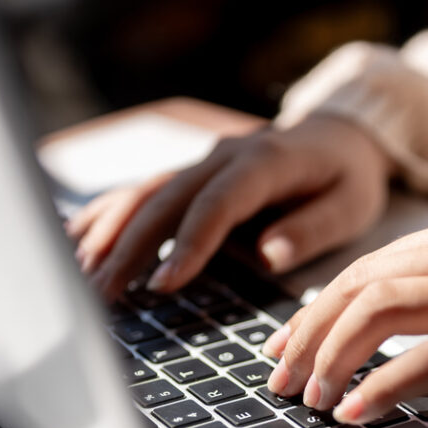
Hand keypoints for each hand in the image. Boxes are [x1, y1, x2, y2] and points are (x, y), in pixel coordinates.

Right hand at [65, 114, 393, 299]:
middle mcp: (223, 156)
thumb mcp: (352, 204)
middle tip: (99, 292)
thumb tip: (270, 253)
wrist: (340, 135)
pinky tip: (74, 239)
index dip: (188, 243)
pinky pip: (142, 191)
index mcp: (265, 162)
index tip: (164, 283)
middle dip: (128, 247)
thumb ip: (314, 227)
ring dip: (108, 234)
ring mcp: (201, 161)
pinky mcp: (191, 174)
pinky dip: (107, 214)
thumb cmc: (348, 177)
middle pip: (166, 200)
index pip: (218, 203)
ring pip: (144, 194)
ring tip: (79, 276)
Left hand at [261, 209, 427, 422]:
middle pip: (363, 284)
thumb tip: (383, 329)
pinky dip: (380, 385)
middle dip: (307, 334)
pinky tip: (356, 411)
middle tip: (278, 377)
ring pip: (382, 310)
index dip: (318, 307)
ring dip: (331, 357)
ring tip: (309, 398)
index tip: (288, 344)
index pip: (371, 266)